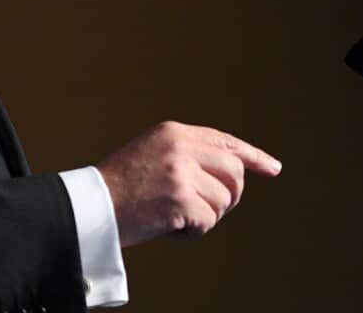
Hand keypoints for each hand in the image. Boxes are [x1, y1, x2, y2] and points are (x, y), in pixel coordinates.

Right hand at [96, 121, 281, 247]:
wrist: (89, 207)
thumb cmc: (119, 188)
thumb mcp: (153, 155)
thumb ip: (188, 156)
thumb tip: (232, 174)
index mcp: (173, 132)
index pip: (225, 141)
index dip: (252, 156)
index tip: (272, 168)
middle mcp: (180, 146)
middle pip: (234, 172)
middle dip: (228, 196)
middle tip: (206, 210)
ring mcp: (181, 172)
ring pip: (224, 200)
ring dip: (205, 216)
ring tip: (175, 217)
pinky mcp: (180, 199)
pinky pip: (208, 221)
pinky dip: (193, 231)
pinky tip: (170, 228)